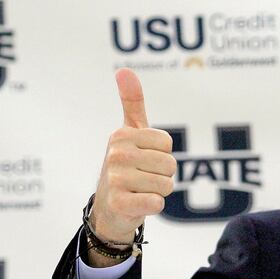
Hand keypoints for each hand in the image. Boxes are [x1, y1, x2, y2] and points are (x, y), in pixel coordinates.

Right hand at [90, 69, 175, 247]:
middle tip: (143, 178)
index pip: (167, 145)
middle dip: (163, 175)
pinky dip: (153, 206)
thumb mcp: (129, 133)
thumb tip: (124, 70)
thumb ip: (132, 102)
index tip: (144, 159)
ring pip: (167, 185)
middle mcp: (116, 154)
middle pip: (169, 165)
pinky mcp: (120, 203)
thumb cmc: (126, 166)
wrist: (110, 208)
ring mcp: (116, 179)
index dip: (162, 155)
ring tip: (139, 190)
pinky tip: (137, 204)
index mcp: (122, 135)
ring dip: (158, 191)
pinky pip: (157, 203)